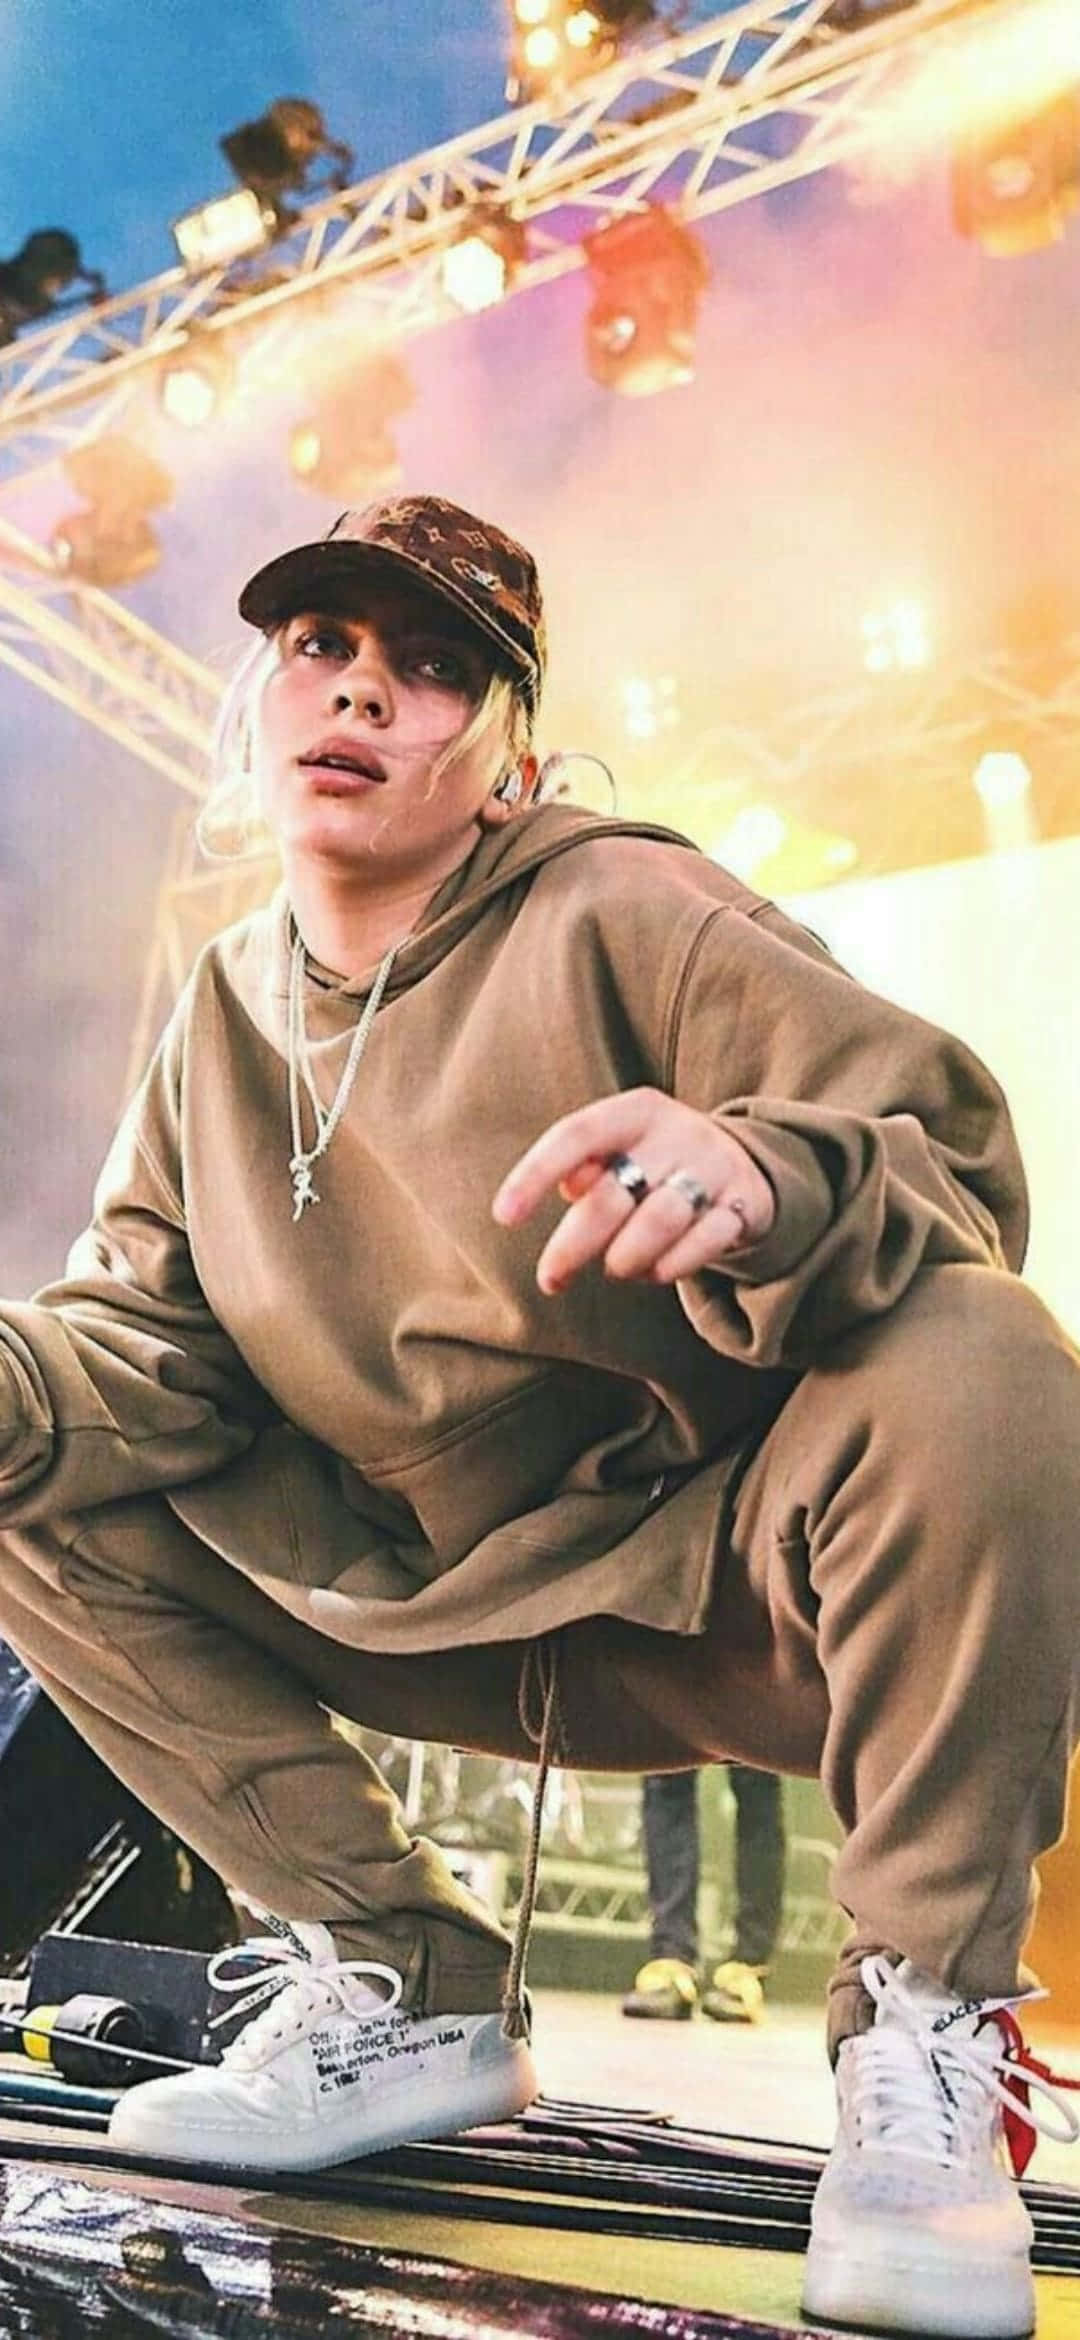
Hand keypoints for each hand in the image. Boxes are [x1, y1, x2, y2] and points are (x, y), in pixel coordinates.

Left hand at [492, 1087, 775, 1295]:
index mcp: (636, 1111)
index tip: (504, 1217)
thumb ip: (584, 1165)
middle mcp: (677, 1133)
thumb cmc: (653, 1161)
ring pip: (660, 1221)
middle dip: (573, 1245)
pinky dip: (673, 1266)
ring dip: (625, 1258)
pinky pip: (705, 1242)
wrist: (742, 1162)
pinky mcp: (744, 1205)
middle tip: (551, 1279)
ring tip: (615, 1269)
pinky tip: (654, 1272)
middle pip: (613, 1194)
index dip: (535, 1175)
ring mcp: (715, 1168)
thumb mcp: (619, 1148)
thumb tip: (569, 1187)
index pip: (575, 1135)